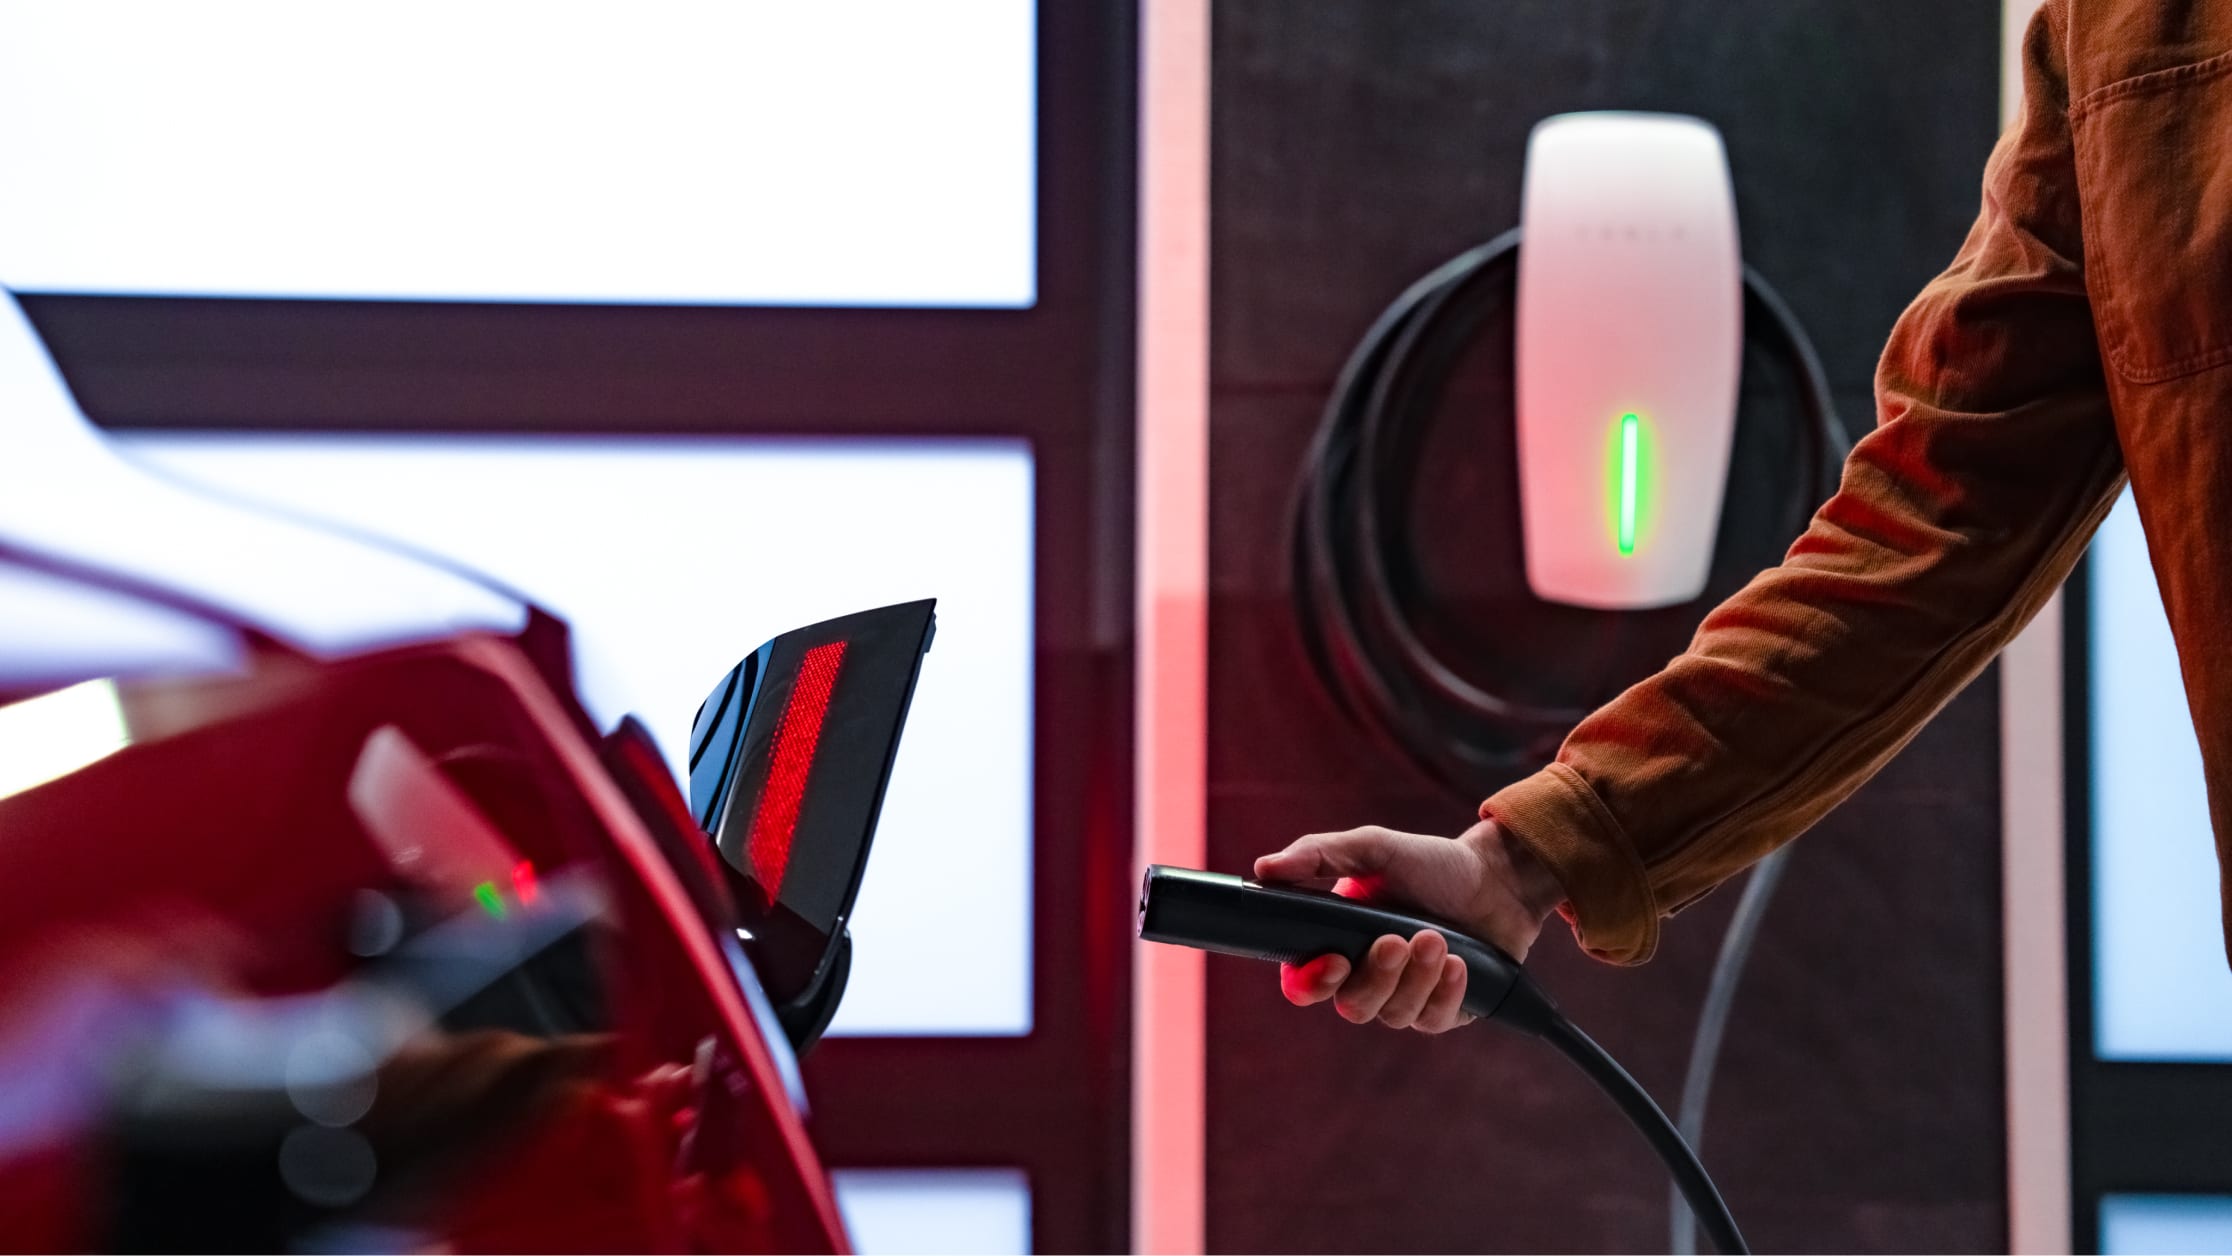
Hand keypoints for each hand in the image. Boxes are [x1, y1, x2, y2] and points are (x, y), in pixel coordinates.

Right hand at [1252, 818, 1561, 1032]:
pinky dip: (1444, 993)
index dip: (1309, 983)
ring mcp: (1405, 997)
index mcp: (1338, 943)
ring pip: (1393, 1015)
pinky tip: (1457, 964)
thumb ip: (1317, 855)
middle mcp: (1367, 977)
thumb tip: (1263, 868)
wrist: (1497, 876)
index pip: (1303, 982)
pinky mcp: (1444, 1011)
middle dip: (1375, 976)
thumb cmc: (1429, 863)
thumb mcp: (1372, 848)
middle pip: (1351, 1007)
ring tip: (1436, 938)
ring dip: (1416, 977)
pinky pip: (1431, 1021)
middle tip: (1396, 940)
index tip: (1334, 960)